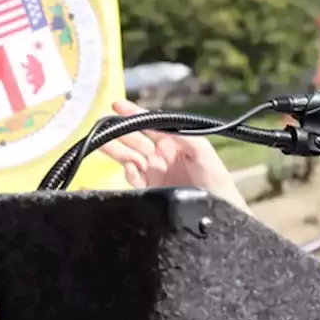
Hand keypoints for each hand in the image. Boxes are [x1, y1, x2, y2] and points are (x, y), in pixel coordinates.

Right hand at [98, 99, 250, 212]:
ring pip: (128, 157)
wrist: (219, 213)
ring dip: (114, 150)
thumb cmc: (217, 181)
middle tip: (102, 124)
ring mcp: (154, 173)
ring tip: (100, 143)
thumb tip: (161, 123)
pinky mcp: (149, 190)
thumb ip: (184, 135)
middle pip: (134, 139)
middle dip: (118, 130)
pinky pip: (131, 180)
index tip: (117, 106)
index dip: (134, 115)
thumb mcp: (203, 152)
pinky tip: (124, 170)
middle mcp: (161, 156)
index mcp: (175, 143)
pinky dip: (125, 174)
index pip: (151, 124)